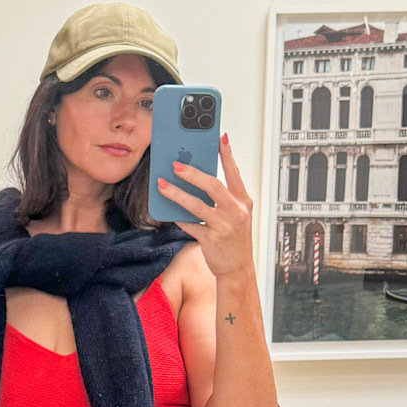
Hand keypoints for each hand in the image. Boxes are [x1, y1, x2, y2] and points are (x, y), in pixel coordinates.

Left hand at [156, 133, 253, 279]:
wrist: (238, 269)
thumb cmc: (234, 239)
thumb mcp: (236, 215)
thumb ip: (223, 197)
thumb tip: (197, 177)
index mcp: (243, 202)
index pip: (234, 173)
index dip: (227, 154)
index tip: (219, 137)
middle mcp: (236, 212)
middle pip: (213, 186)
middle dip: (193, 174)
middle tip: (176, 165)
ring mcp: (224, 227)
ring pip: (197, 206)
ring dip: (177, 194)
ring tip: (162, 185)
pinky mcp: (211, 240)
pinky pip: (189, 225)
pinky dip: (178, 217)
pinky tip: (168, 210)